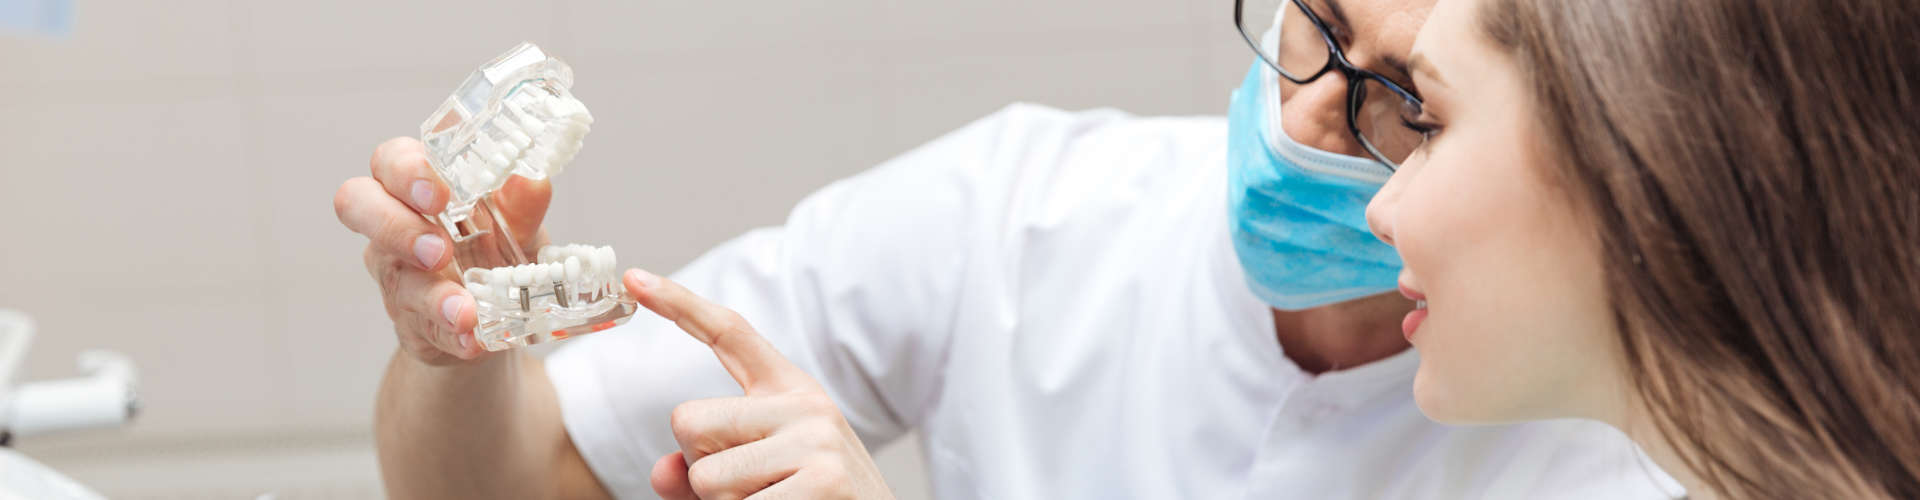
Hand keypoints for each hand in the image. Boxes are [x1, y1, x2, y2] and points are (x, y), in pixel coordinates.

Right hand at [334, 137, 553, 364]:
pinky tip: (472, 340)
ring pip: (395, 279)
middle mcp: (392, 226)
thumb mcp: (516, 222)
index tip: (439, 194)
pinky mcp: (411, 321)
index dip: (405, 172)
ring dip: (431, 296)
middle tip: (438, 250)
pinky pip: (422, 328)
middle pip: (358, 207)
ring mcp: (396, 276)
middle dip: (395, 227)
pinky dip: (451, 335)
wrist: (499, 312)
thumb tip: (534, 180)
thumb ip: (522, 203)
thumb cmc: (496, 244)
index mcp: (415, 186)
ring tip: (465, 310)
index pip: (389, 161)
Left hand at [621, 269, 894, 499]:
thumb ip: (702, 468)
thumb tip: (662, 470)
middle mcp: (807, 405)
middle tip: (755, 489)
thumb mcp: (759, 478)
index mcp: (792, 394)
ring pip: (704, 476)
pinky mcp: (822, 482)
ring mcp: (817, 441)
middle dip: (700, 468)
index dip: (679, 304)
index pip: (731, 334)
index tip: (634, 278)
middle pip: (689, 421)